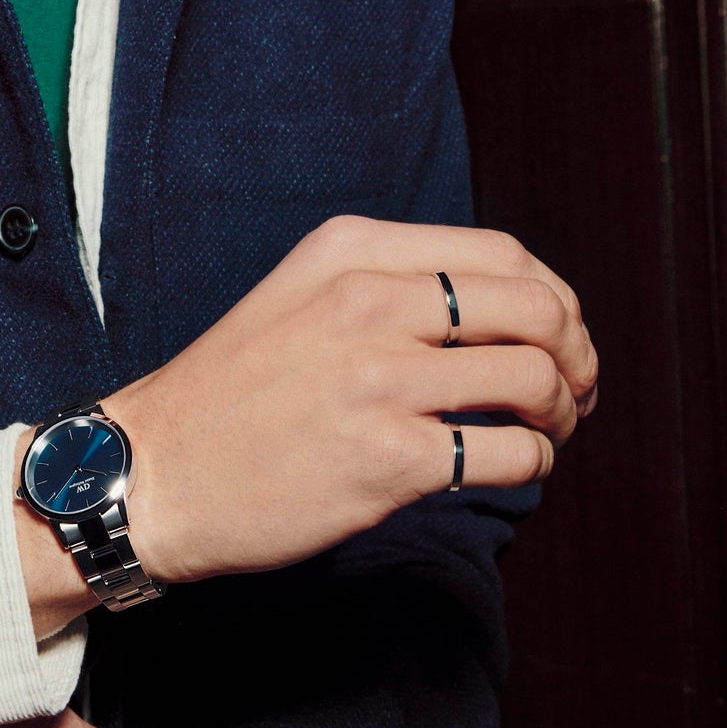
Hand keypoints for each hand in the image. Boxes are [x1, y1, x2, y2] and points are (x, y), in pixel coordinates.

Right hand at [103, 215, 596, 589]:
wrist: (151, 474)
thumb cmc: (230, 396)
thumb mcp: (299, 297)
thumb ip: (386, 285)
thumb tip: (500, 308)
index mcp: (351, 253)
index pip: (504, 255)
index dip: (556, 300)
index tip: (559, 340)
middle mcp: (368, 303)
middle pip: (537, 310)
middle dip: (576, 355)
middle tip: (571, 395)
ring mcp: (378, 381)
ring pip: (535, 379)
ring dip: (560, 416)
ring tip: (543, 435)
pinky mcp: (386, 460)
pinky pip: (508, 455)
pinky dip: (529, 466)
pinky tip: (505, 471)